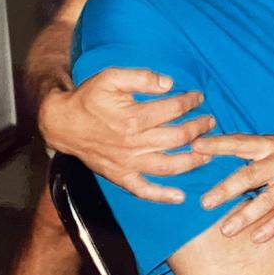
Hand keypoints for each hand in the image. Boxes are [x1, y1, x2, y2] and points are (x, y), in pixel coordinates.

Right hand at [38, 68, 215, 202]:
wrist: (63, 124)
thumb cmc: (88, 98)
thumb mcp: (111, 77)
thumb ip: (141, 77)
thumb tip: (168, 83)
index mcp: (133, 117)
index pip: (172, 109)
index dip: (190, 102)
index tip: (199, 97)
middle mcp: (134, 144)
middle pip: (177, 138)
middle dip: (199, 128)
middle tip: (210, 121)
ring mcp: (128, 163)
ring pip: (169, 166)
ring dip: (193, 160)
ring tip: (209, 153)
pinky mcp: (121, 176)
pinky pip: (144, 191)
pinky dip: (163, 196)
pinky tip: (180, 197)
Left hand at [192, 134, 273, 242]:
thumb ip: (254, 151)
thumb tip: (218, 154)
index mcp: (272, 144)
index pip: (240, 143)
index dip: (218, 145)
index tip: (196, 148)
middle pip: (250, 175)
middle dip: (226, 189)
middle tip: (205, 202)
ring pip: (267, 200)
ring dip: (245, 216)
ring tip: (226, 229)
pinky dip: (273, 227)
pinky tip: (257, 238)